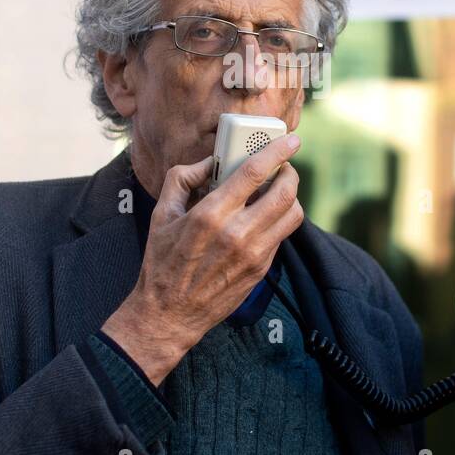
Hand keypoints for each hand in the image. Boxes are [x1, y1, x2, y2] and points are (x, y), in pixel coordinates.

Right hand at [100, 135, 304, 385]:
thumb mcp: (161, 214)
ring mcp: (253, 254)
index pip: (255, 173)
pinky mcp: (260, 269)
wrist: (169, 314)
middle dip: (290, 173)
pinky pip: (281, 236)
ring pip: (292, 215)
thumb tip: (209, 162)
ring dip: (291, 197)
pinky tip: (264, 217)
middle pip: (285, 193)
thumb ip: (182, 179)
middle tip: (283, 167)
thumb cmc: (162, 262)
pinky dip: (279, 220)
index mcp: (210, 214)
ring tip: (278, 191)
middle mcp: (237, 233)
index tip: (291, 140)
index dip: (278, 151)